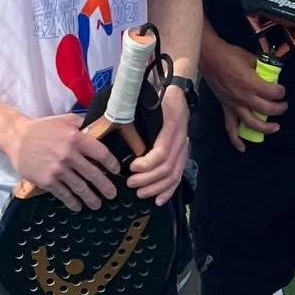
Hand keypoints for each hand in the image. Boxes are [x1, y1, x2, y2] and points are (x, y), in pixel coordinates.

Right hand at [11, 112, 120, 212]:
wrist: (17, 138)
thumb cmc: (42, 128)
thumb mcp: (65, 120)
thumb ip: (83, 125)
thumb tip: (99, 129)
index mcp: (76, 138)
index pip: (101, 153)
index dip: (111, 163)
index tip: (116, 170)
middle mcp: (69, 155)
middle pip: (93, 174)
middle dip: (105, 186)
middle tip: (112, 194)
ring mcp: (58, 169)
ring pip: (80, 187)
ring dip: (91, 198)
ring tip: (97, 204)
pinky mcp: (47, 181)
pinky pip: (64, 194)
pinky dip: (73, 202)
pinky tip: (77, 206)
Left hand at [126, 85, 188, 205]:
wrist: (179, 94)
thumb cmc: (159, 98)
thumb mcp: (148, 101)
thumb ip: (133, 113)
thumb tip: (110, 124)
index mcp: (171, 127)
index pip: (161, 153)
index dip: (146, 164)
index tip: (131, 168)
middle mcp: (181, 140)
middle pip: (167, 168)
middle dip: (147, 179)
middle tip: (130, 184)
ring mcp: (184, 149)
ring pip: (173, 175)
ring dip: (156, 187)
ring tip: (139, 193)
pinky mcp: (183, 156)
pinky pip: (179, 177)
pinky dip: (169, 190)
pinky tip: (158, 200)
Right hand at [202, 33, 284, 150]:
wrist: (210, 58)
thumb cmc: (230, 55)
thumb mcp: (250, 58)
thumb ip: (262, 67)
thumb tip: (272, 71)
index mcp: (252, 84)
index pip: (273, 93)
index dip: (281, 92)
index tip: (282, 90)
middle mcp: (245, 98)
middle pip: (267, 109)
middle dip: (279, 109)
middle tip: (283, 106)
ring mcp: (235, 105)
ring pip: (252, 123)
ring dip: (265, 128)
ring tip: (275, 127)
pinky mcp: (227, 108)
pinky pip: (231, 127)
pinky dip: (236, 140)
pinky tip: (242, 148)